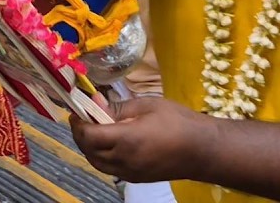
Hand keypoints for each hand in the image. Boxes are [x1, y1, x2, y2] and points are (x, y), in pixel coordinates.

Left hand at [70, 96, 214, 182]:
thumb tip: (96, 102)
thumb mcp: (148, 106)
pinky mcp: (135, 178)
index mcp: (127, 140)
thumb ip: (119, 107)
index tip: (76, 110)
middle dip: (80, 135)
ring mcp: (129, 173)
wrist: (202, 150)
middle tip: (82, 117)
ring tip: (93, 129)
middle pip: (89, 151)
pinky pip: (109, 169)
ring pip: (97, 163)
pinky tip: (107, 142)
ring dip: (89, 147)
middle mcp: (124, 160)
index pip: (89, 135)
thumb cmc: (178, 122)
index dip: (78, 123)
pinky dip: (101, 156)